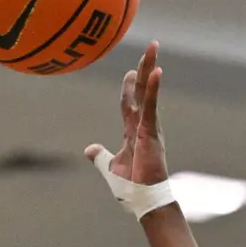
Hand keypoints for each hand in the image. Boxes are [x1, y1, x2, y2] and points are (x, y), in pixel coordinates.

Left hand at [84, 42, 166, 186]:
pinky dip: (153, 89)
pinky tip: (156, 72)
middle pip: (143, 91)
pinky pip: (151, 106)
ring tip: (153, 48)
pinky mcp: (151, 132)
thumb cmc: (132, 186)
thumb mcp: (110, 167)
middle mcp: (143, 125)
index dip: (130, 87)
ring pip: (148, 92)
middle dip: (145, 68)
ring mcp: (148, 127)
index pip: (130, 103)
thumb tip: (89, 149)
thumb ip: (100, 156)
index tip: (131, 72)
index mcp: (133, 131)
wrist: (143, 199)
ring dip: (150, 69)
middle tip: (150, 47)